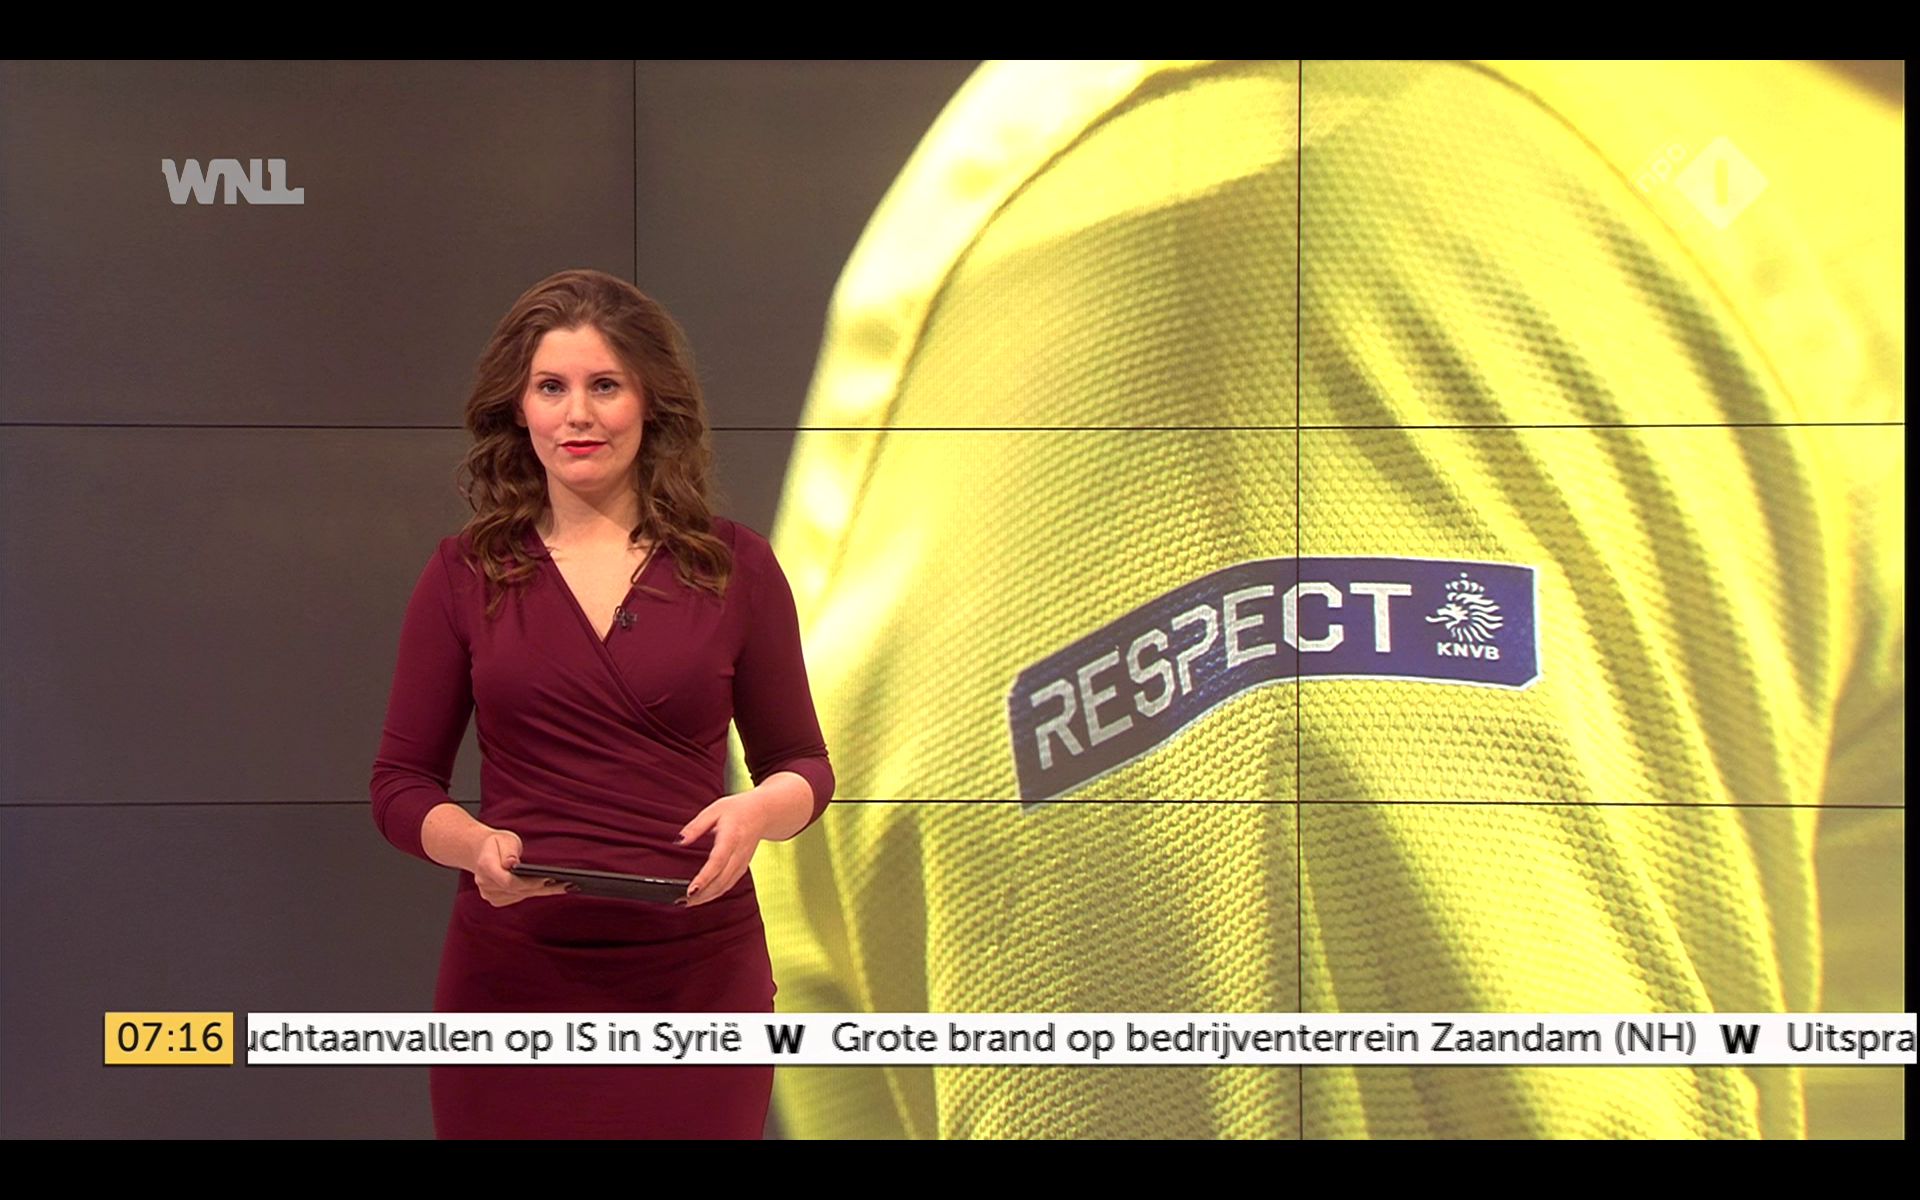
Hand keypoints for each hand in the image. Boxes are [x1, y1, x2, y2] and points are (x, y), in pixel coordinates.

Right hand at [471, 827, 571, 907]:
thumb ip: (509, 851)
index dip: (529, 882)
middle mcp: (485, 883)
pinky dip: (534, 892)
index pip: (508, 881)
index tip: (548, 879)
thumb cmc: (496, 843)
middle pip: (518, 890)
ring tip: (564, 886)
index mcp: (485, 866)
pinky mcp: (496, 899)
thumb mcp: (505, 840)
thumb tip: (512, 863)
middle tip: (566, 884)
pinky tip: (550, 888)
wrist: (482, 851)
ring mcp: (489, 894)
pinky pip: (518, 897)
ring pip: (520, 895)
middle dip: (542, 887)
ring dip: (541, 891)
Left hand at [676, 791, 780, 906]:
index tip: (690, 890)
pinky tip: (703, 896)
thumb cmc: (738, 809)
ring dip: (708, 897)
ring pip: (726, 886)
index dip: (704, 878)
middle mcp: (739, 853)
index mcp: (731, 837)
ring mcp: (742, 862)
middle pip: (722, 880)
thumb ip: (695, 826)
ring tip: (688, 903)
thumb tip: (679, 841)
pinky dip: (716, 893)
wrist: (764, 812)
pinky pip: (729, 884)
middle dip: (702, 895)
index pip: (717, 862)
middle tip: (682, 901)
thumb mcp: (714, 810)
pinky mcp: (743, 867)